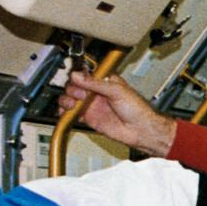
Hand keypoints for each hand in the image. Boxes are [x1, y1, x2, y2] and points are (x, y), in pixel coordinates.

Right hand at [61, 71, 175, 157]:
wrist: (140, 130)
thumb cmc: (137, 110)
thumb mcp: (117, 91)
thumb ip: (96, 83)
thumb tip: (78, 76)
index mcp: (105, 82)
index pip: (85, 75)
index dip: (78, 77)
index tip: (77, 80)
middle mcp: (97, 92)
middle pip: (74, 86)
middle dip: (73, 89)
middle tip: (81, 95)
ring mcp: (92, 105)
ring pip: (70, 99)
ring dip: (67, 100)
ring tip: (74, 104)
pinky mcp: (89, 118)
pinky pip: (72, 114)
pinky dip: (66, 113)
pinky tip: (68, 112)